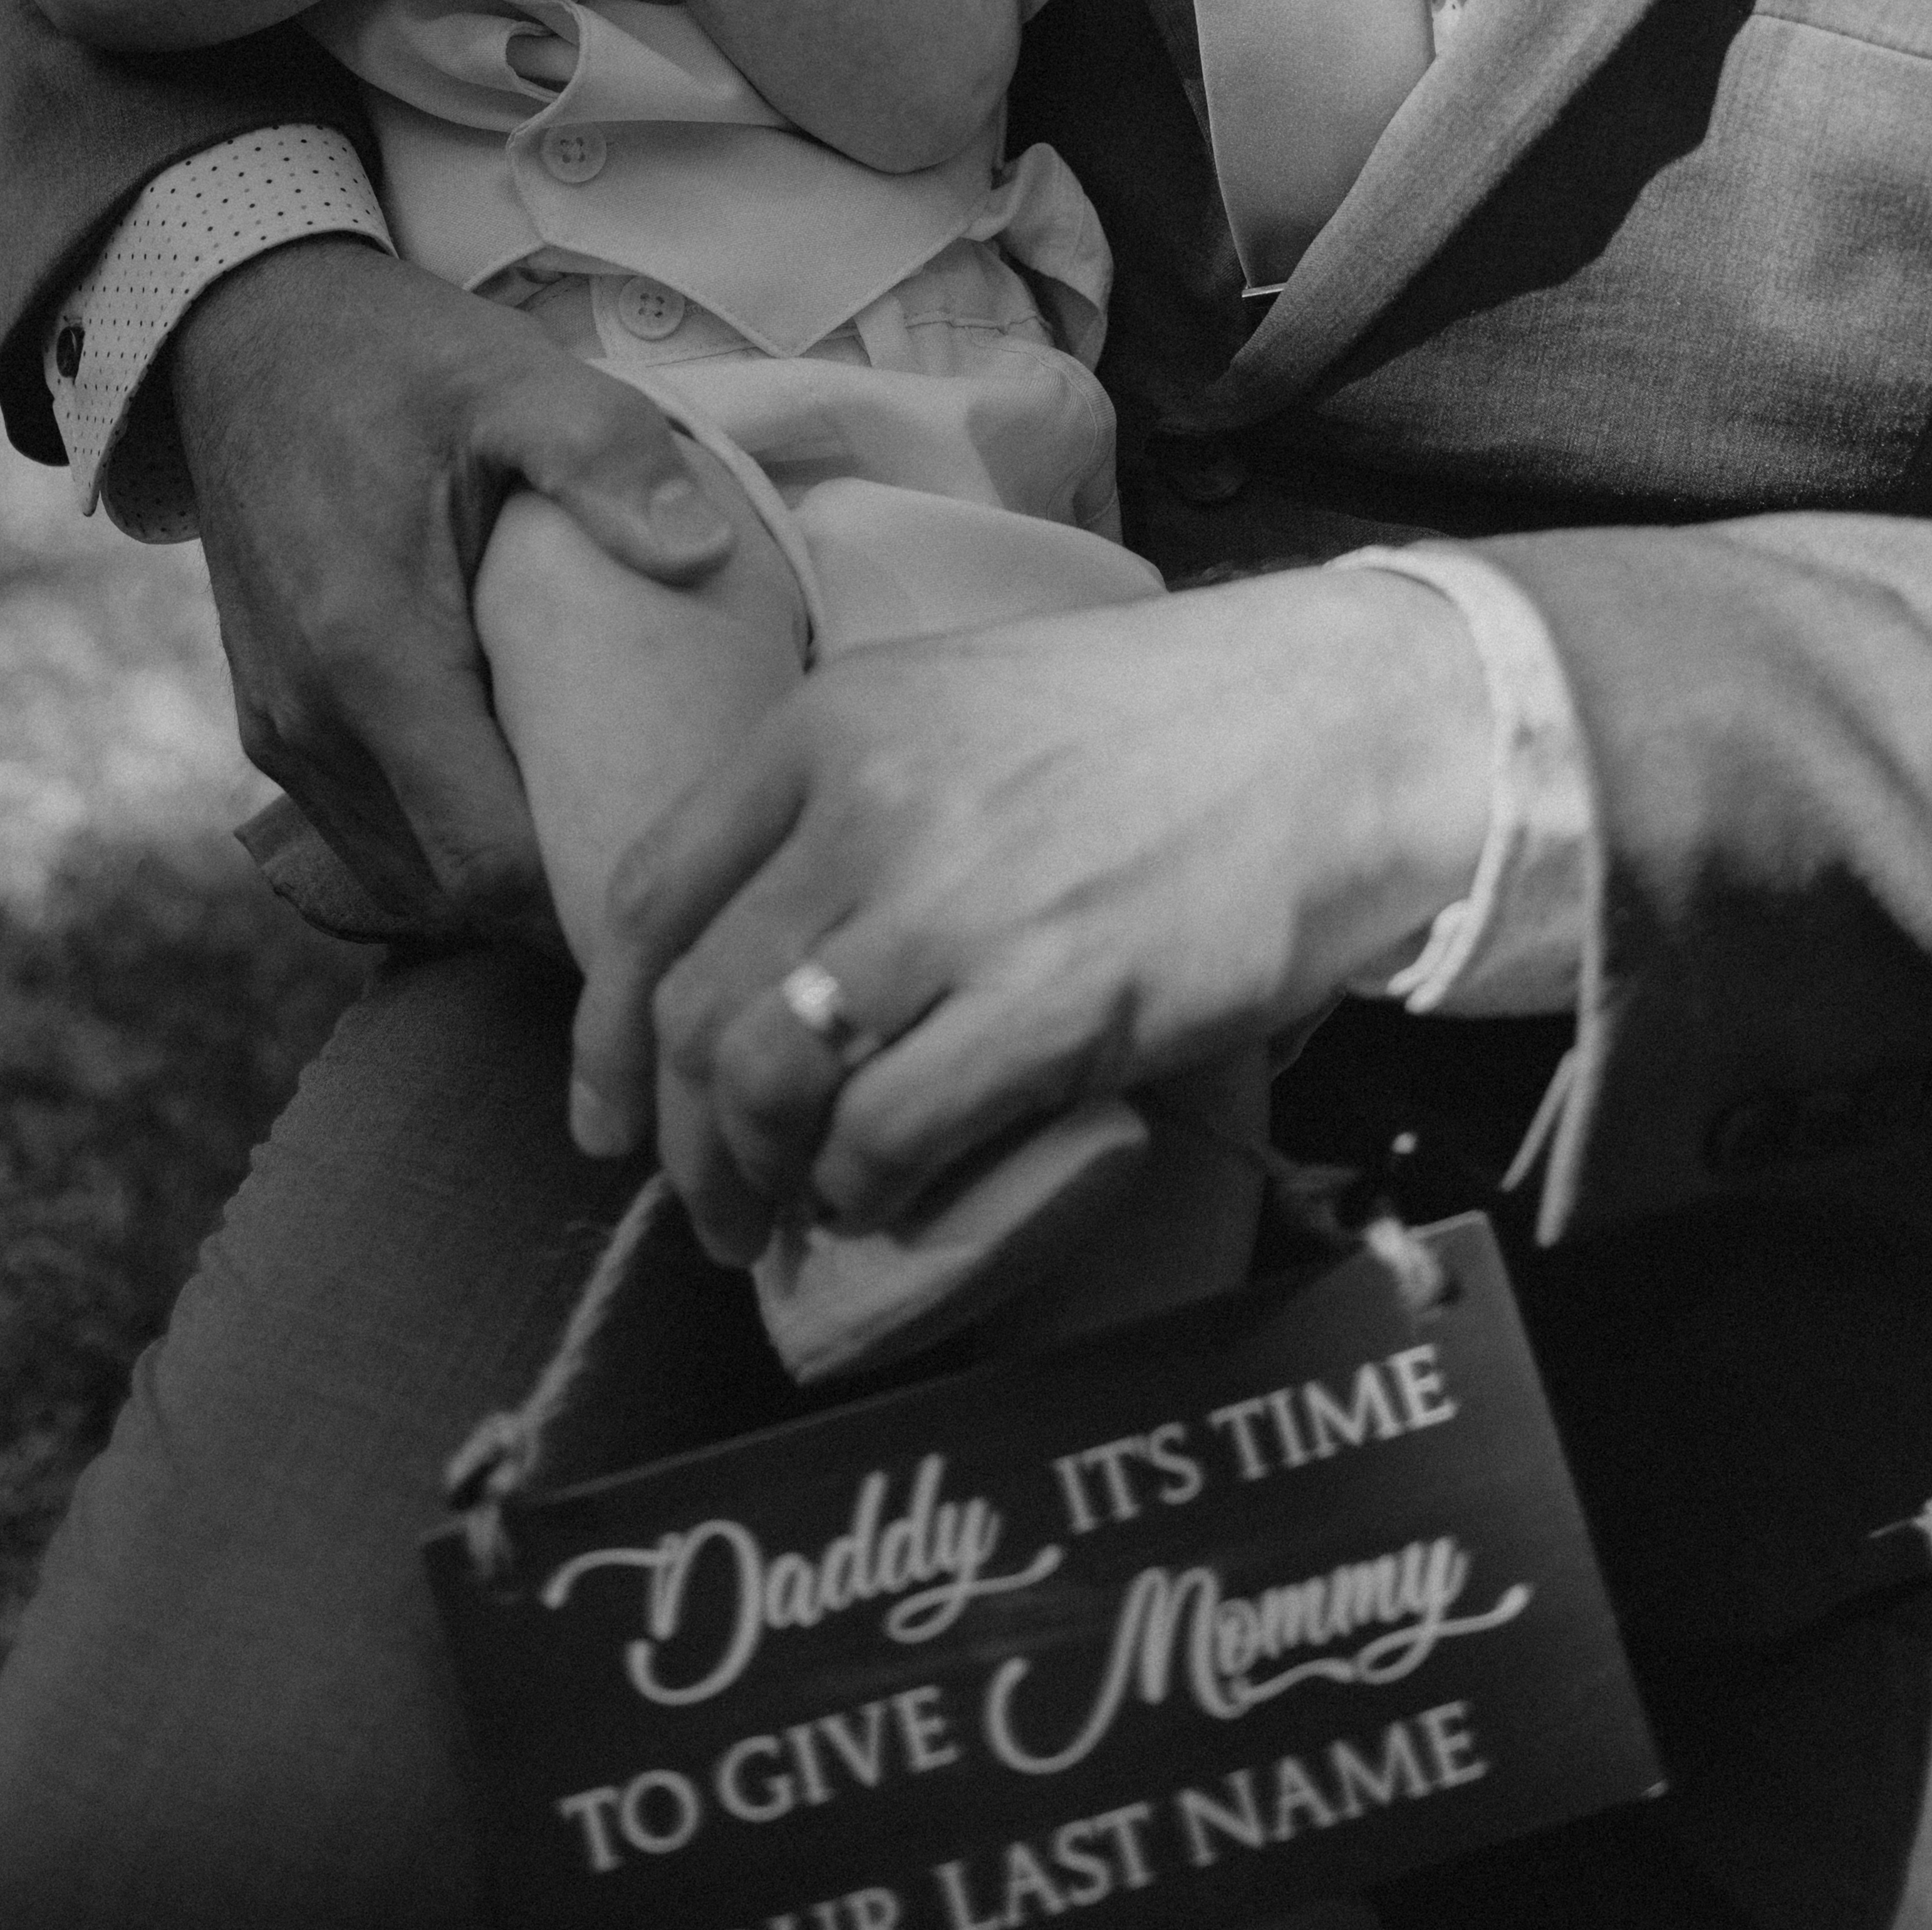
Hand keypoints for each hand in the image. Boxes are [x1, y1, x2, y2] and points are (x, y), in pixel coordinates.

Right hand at [172, 238, 739, 938]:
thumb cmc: (393, 359)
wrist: (246, 334)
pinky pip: (369, 833)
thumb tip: (704, 554)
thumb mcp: (512, 377)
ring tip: (612, 837)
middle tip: (676, 864)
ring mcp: (281, 731)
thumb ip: (606, 455)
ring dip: (503, 880)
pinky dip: (446, 843)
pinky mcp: (272, 723)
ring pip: (407, 879)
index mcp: (371, 654)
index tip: (687, 872)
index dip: (591, 895)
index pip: (490, 860)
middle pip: (455, 894)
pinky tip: (526, 793)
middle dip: (562, 902)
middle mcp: (310, 720)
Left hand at [568, 571, 1490, 1254]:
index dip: (605, 1033)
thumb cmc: (1144, 732)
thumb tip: (759, 968)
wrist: (1326, 732)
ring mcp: (956, 905)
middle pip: (699, 1012)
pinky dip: (865, 1192)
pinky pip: (890, 1133)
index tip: (605, 1117)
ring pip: (771, 1081)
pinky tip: (887, 1200)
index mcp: (829, 725)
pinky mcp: (1053, 1001)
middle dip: (683, 1143)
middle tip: (713, 1208)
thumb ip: (842, 811)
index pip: (650, 898)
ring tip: (788, 1219)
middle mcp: (867, 807)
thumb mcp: (953, 712)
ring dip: (759, 1181)